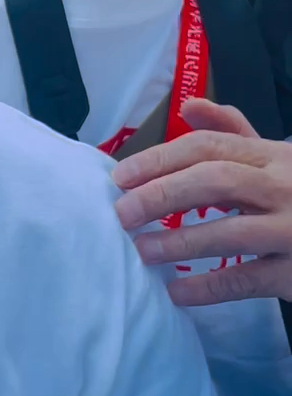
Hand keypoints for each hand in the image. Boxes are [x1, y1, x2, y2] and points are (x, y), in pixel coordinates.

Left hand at [113, 98, 291, 304]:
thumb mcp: (275, 157)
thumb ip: (232, 134)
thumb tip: (188, 104)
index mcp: (272, 156)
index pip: (207, 147)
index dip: (159, 160)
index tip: (119, 177)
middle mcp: (285, 187)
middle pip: (214, 181)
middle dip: (161, 195)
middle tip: (123, 213)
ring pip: (233, 232)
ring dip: (180, 241)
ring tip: (142, 251)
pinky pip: (250, 280)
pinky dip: (210, 287)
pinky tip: (178, 291)